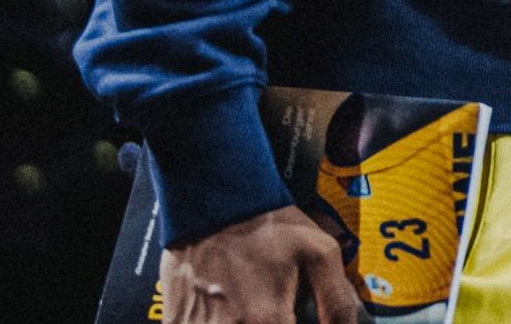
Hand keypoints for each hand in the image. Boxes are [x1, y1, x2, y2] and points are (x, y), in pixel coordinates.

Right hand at [163, 204, 357, 323]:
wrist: (213, 199)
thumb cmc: (268, 225)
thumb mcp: (319, 252)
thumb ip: (336, 301)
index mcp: (266, 320)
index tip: (296, 317)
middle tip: (276, 309)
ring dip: (243, 321)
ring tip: (250, 302)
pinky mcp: (174, 322)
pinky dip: (216, 322)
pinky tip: (225, 306)